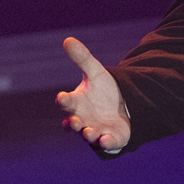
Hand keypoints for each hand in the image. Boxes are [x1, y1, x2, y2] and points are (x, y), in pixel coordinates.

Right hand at [56, 36, 130, 151]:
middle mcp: (82, 119)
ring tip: (89, 132)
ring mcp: (95, 130)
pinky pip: (107, 144)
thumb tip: (67, 39)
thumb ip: (82, 58)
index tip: (61, 97)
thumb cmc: (103, 90)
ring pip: (88, 135)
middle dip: (72, 123)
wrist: (123, 106)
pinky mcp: (110, 139)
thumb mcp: (95, 72)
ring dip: (88, 134)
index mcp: (76, 103)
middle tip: (73, 121)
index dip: (63, 100)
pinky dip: (106, 143)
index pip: (65, 103)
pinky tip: (106, 139)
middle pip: (73, 122)